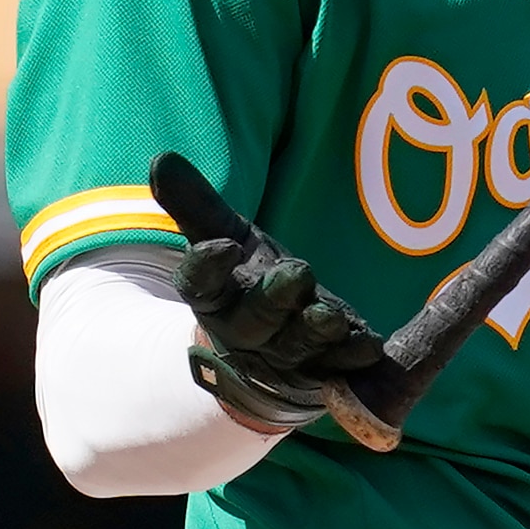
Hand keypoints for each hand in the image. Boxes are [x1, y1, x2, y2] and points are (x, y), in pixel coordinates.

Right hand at [173, 223, 384, 435]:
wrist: (267, 349)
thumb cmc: (243, 280)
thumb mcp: (222, 236)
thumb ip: (195, 205)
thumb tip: (160, 159)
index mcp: (214, 298)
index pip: (199, 286)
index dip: (207, 267)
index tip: (223, 245)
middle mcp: (246, 332)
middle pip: (256, 320)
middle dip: (275, 299)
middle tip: (298, 272)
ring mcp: (286, 356)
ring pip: (298, 346)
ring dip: (317, 331)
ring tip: (332, 315)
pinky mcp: (324, 369)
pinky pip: (339, 370)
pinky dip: (353, 358)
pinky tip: (369, 346)